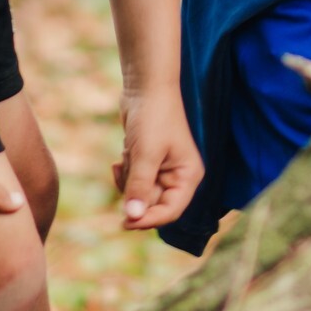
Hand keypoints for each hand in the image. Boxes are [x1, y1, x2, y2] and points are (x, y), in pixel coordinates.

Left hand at [112, 91, 203, 230]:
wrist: (145, 88)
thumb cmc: (153, 117)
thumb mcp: (145, 154)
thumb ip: (139, 187)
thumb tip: (132, 217)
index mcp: (188, 176)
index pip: (171, 211)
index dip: (149, 220)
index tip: (125, 222)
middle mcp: (178, 176)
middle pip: (152, 205)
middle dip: (134, 192)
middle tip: (124, 170)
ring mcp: (162, 171)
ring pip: (139, 195)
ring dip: (127, 180)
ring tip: (127, 156)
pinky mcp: (147, 164)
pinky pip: (132, 182)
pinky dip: (124, 173)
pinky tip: (122, 155)